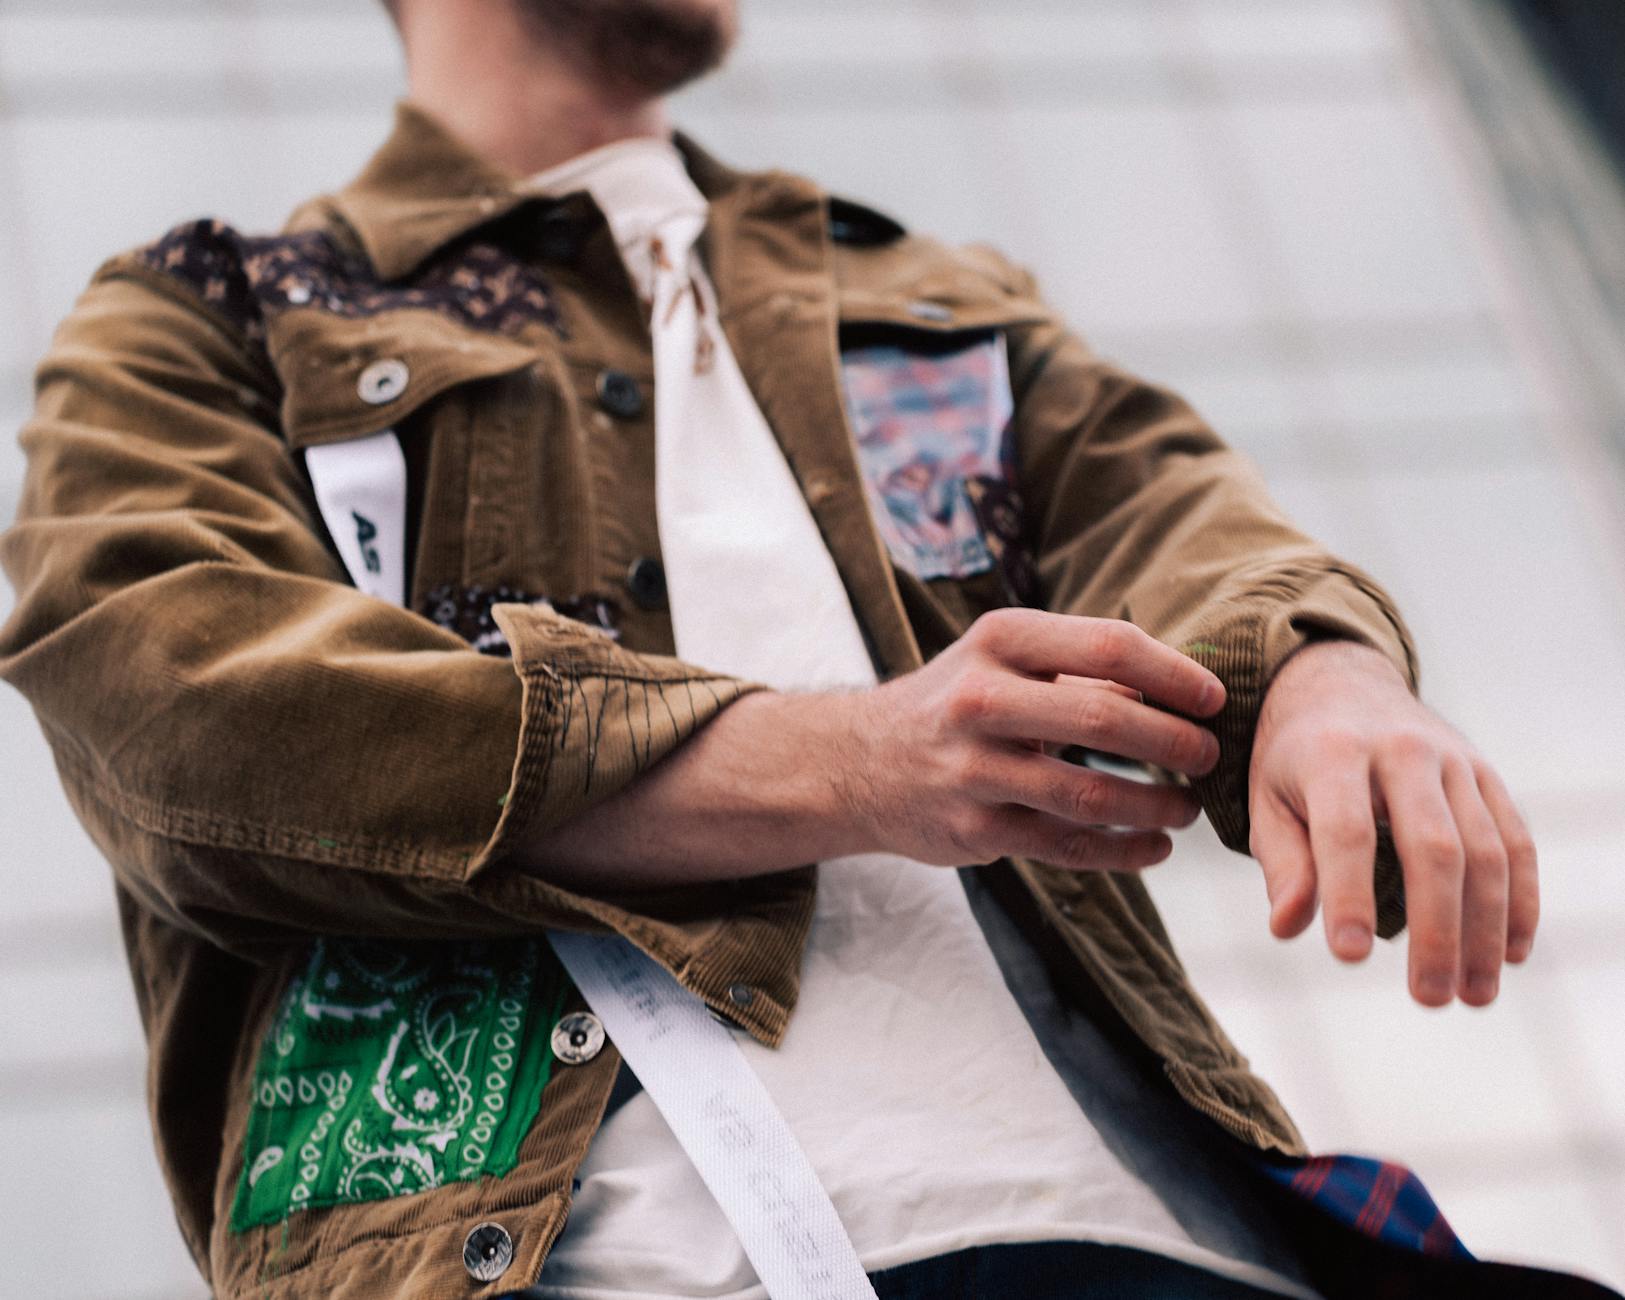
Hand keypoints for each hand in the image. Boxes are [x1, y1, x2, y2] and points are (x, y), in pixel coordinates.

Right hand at [848, 608, 1225, 871]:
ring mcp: (973, 769)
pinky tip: (1154, 848)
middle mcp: (980, 700)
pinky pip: (1066, 847)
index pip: (1108, 646)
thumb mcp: (1003, 660)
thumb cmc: (954, 701)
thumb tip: (1175, 687)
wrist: (858, 762)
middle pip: (1103, 720)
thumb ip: (1080, 669)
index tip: (1213, 699)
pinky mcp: (973, 829)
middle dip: (1173, 742)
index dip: (1174, 675)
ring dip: (1155, 805)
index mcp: (999, 641)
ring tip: (1187, 807)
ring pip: (1088, 795)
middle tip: (1208, 756)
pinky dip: (1122, 852)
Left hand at [1247, 640, 1538, 1006]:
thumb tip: (1289, 926)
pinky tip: (1510, 954)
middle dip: (1436, 929)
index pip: (1346, 831)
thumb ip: (1283, 862)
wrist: (1341, 685)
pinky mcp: (1487, 775)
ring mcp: (1454, 762)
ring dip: (1486, 930)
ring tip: (1473, 996)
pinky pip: (1516, 842)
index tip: (1348, 958)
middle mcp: (1402, 752)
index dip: (1348, 894)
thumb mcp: (1267, 799)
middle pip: (1433, 846)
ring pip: (1485, 851)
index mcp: (1333, 753)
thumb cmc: (1293, 759)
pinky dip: (1521, 901)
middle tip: (1429, 998)